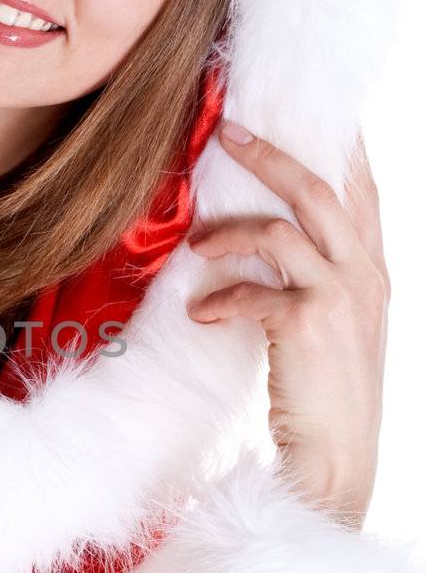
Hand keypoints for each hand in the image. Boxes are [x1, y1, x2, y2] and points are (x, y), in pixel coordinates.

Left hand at [185, 121, 388, 529]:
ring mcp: (340, 298)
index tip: (294, 111)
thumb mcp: (339, 326)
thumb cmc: (327, 395)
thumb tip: (273, 237)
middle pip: (317, 188)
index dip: (331, 144)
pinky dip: (219, 297)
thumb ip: (320, 277)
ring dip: (228, 231)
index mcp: (374, 269)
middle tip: (227, 131)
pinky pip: (252, 290)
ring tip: (198, 244)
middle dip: (269, 154)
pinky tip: (201, 313)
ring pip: (280, 229)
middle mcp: (365, 275)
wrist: (337, 460)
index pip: (360, 188)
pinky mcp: (307, 325)